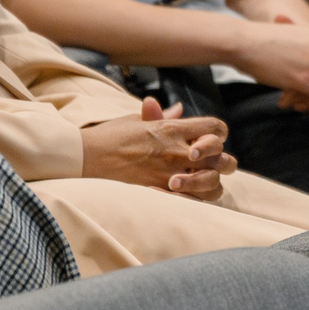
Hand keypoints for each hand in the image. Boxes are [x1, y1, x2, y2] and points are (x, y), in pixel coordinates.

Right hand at [81, 98, 229, 199]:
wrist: (87, 156)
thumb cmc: (110, 136)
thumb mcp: (137, 121)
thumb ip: (162, 117)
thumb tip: (179, 109)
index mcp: (172, 128)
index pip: (215, 127)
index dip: (219, 133)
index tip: (210, 139)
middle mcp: (177, 150)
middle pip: (221, 157)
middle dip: (221, 161)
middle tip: (208, 164)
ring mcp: (170, 172)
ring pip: (213, 182)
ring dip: (211, 183)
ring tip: (199, 182)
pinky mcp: (161, 190)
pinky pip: (194, 200)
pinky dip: (196, 199)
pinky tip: (186, 195)